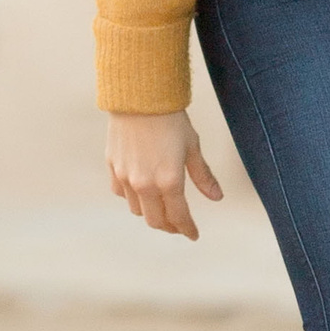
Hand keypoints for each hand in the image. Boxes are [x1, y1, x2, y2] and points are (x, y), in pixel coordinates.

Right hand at [107, 109, 222, 241]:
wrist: (139, 96)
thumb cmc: (171, 118)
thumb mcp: (192, 146)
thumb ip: (203, 176)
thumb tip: (217, 197)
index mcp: (169, 181)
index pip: (179, 217)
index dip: (187, 229)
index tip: (193, 235)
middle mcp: (145, 184)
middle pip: (156, 221)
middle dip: (169, 226)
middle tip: (178, 225)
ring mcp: (126, 177)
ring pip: (137, 210)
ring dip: (150, 213)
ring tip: (161, 206)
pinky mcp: (112, 167)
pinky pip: (121, 193)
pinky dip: (132, 197)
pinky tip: (140, 190)